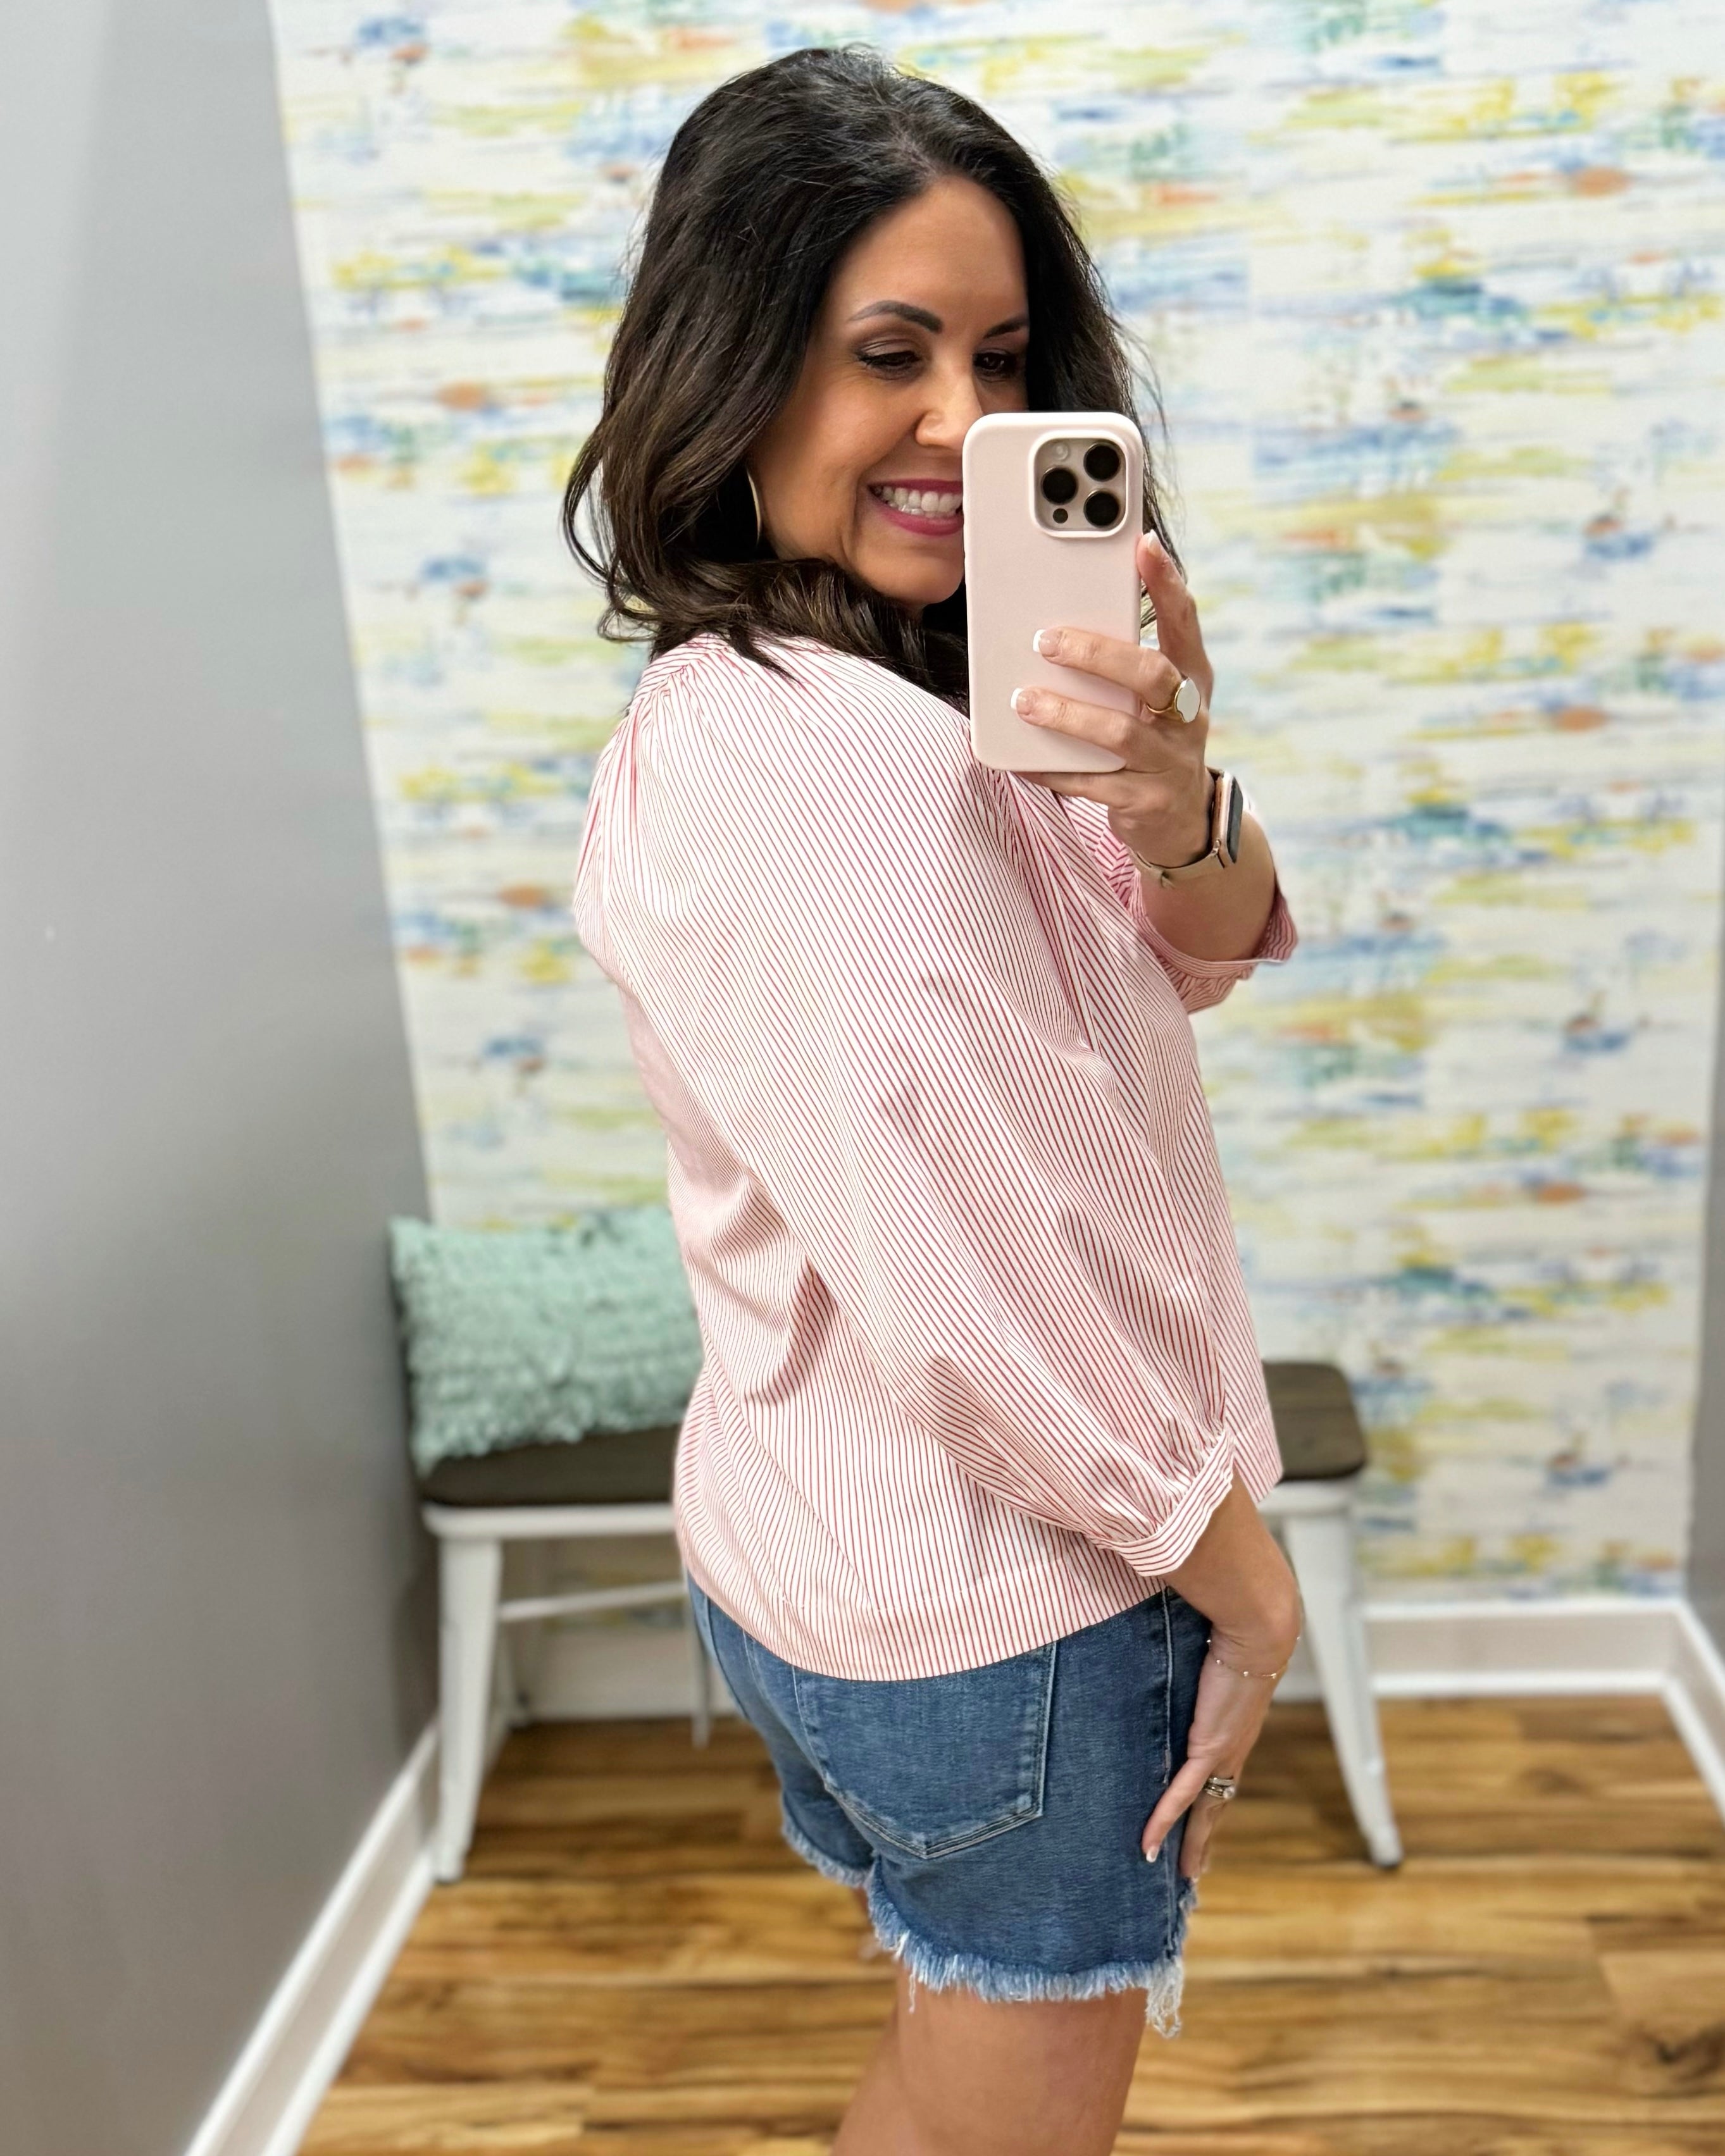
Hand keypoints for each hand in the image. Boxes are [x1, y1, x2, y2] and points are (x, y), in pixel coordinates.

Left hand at [1012, 530, 1215, 870]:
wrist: (1181, 819)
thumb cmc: (1154, 739)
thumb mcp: (1153, 698)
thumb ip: (1123, 662)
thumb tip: (1055, 621)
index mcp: (1192, 678)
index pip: (1184, 623)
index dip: (1167, 584)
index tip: (1144, 545)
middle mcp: (1188, 717)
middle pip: (1151, 675)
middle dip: (1097, 655)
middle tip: (1047, 641)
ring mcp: (1169, 762)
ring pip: (1119, 733)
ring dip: (1068, 715)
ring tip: (1025, 701)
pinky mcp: (1145, 802)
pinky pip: (1092, 784)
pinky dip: (1053, 770)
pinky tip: (1022, 761)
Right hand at [1141, 1474, 1300, 1879]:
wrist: (1262, 1614)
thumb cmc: (1237, 1607)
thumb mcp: (1206, 1620)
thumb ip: (1188, 1609)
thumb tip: (1180, 1578)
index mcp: (1234, 1716)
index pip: (1220, 1763)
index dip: (1211, 1792)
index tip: (1203, 1815)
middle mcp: (1232, 1739)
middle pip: (1218, 1798)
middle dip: (1206, 1833)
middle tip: (1195, 1866)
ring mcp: (1223, 1747)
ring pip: (1206, 1807)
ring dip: (1193, 1840)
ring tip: (1182, 1873)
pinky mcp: (1209, 1746)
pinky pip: (1185, 1793)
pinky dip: (1166, 1821)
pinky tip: (1151, 1847)